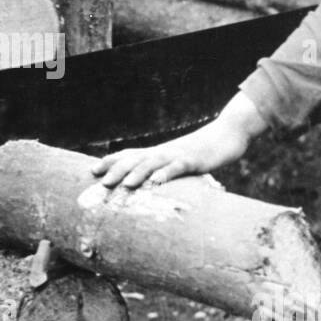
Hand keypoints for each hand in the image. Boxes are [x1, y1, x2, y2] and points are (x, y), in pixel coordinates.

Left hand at [91, 93, 265, 190]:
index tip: (92, 171)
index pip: (129, 155)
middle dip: (117, 170)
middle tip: (100, 183)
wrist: (228, 134)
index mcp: (158, 153)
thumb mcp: (180, 163)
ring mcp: (178, 155)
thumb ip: (165, 172)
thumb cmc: (203, 152)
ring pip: (153, 163)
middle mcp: (164, 152)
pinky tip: (157, 182)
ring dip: (137, 173)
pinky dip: (166, 174)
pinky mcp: (194, 160)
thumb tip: (151, 186)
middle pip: (136, 159)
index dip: (111, 162)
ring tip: (124, 185)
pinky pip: (178, 167)